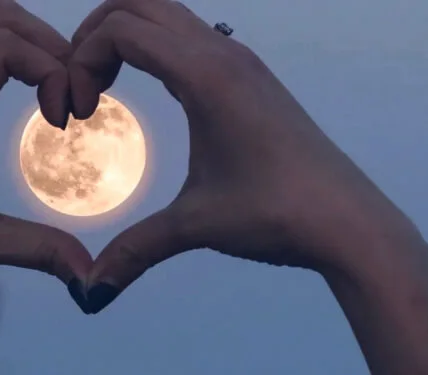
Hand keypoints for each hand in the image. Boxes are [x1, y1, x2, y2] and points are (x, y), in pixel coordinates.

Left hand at [0, 0, 92, 296]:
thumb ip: (35, 250)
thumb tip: (89, 276)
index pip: (4, 47)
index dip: (52, 69)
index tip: (65, 118)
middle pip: (0, 19)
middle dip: (51, 47)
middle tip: (73, 96)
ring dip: (34, 48)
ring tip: (58, 96)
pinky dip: (15, 58)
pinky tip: (32, 100)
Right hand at [67, 0, 418, 312]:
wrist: (350, 223)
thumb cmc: (278, 215)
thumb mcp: (197, 225)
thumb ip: (136, 250)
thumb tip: (90, 293)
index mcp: (206, 73)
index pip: (120, 27)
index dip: (80, 59)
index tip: (76, 113)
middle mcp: (226, 52)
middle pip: (138, 0)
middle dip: (94, 32)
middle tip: (80, 88)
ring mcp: (244, 61)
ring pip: (168, 14)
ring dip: (128, 36)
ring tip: (107, 88)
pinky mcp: (256, 79)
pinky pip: (194, 37)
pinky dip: (159, 47)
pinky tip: (156, 95)